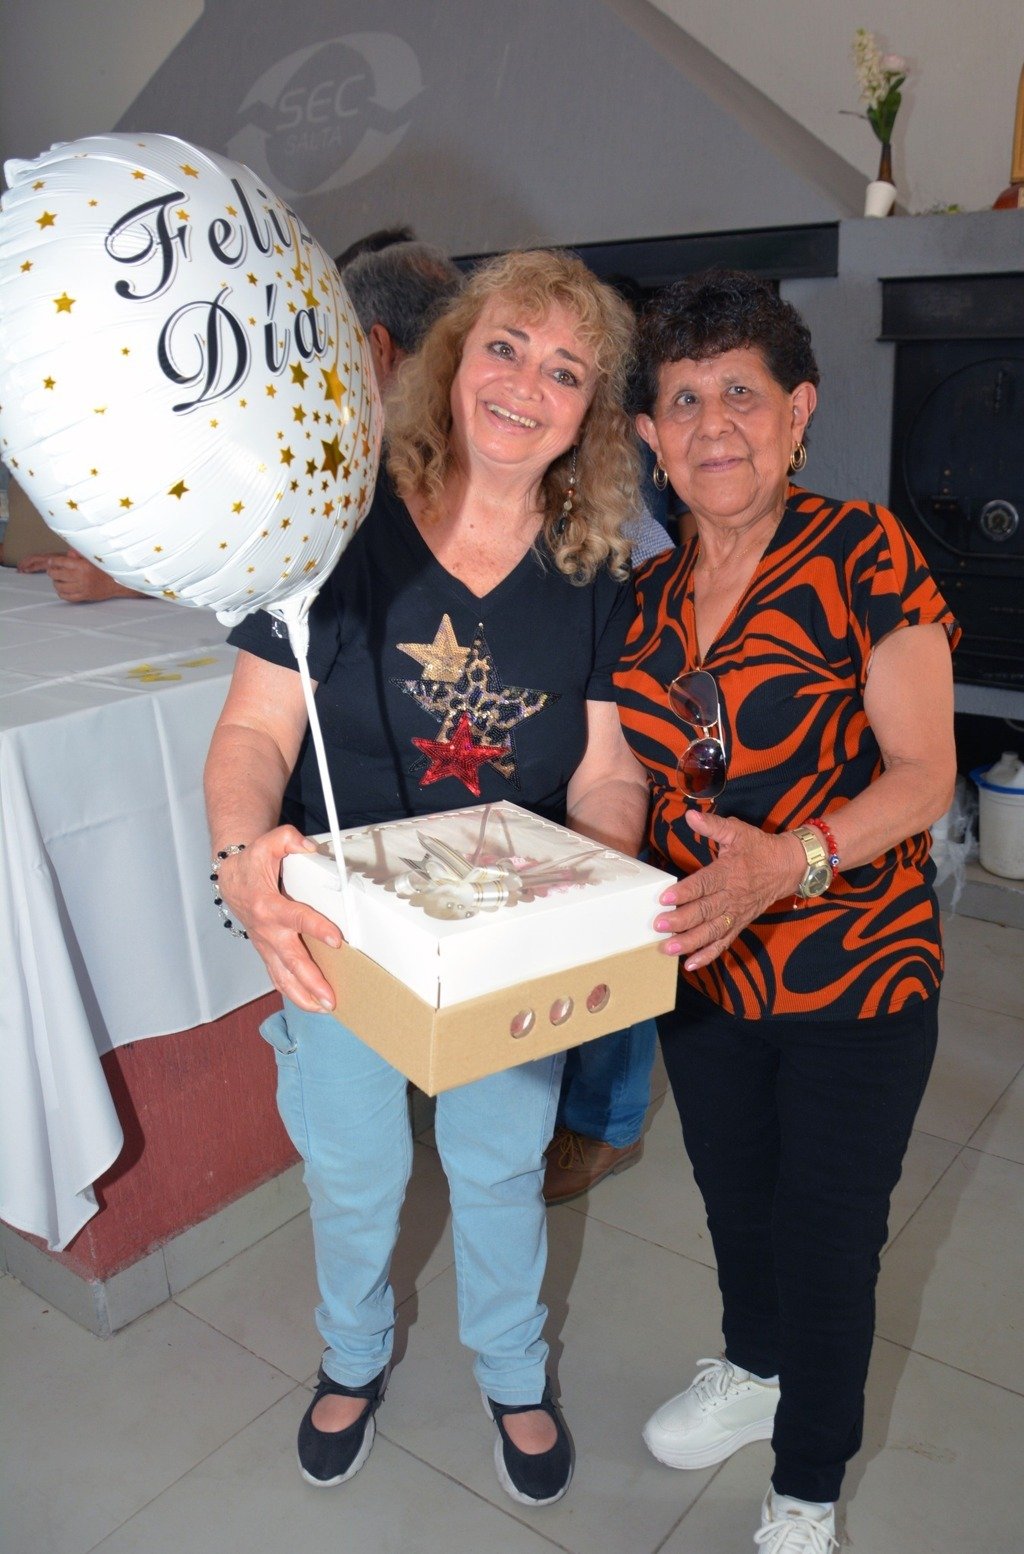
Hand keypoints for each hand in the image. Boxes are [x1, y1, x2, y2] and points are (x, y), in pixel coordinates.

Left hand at [19, 549, 140, 600]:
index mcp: (83, 565)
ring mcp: (82, 588)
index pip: (62, 562)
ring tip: (57, 580)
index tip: (50, 562)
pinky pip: (67, 597)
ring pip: (60, 587)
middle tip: (51, 570)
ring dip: (56, 583)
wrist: (116, 583)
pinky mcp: (84, 596)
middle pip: (58, 574)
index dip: (53, 562)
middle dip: (51, 572)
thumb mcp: (92, 558)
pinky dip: (62, 593)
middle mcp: (82, 577)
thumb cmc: (104, 569)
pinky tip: (62, 589)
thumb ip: (79, 554)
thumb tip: (68, 553)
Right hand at [215, 826, 345, 1012]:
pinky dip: (294, 994)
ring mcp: (266, 945)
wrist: (231, 879)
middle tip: (330, 997)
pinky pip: (279, 977)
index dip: (317, 928)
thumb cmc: (253, 863)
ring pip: (283, 976)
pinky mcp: (267, 952)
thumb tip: (308, 847)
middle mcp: (267, 930)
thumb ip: (288, 839)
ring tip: (325, 1008)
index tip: (337, 939)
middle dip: (311, 980)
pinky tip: (311, 1006)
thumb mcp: (269, 843)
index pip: (296, 918)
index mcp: (268, 904)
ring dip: (303, 995)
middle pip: (291, 959)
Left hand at [654, 809, 804, 970]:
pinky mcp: (739, 924)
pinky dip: (707, 955)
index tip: (665, 898)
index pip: (704, 884)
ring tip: (668, 948)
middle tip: (659, 926)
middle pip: (705, 911)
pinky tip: (690, 963)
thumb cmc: (759, 848)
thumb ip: (713, 825)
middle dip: (681, 921)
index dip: (685, 892)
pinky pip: (724, 943)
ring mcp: (736, 913)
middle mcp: (732, 896)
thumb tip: (690, 815)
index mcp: (730, 872)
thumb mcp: (738, 831)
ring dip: (690, 942)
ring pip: (712, 931)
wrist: (788, 867)